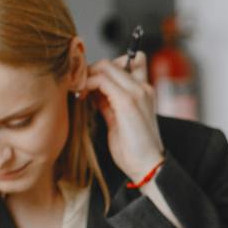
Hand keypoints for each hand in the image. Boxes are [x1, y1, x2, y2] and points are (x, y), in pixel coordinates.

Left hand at [84, 53, 163, 181]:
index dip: (105, 69)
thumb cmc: (134, 150)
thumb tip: (93, 93)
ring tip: (79, 92)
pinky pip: (101, 80)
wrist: (148, 166)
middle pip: (111, 62)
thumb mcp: (118, 121)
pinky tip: (81, 97)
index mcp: (143, 92)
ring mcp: (136, 92)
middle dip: (91, 71)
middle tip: (79, 88)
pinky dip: (87, 84)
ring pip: (105, 66)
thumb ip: (109, 104)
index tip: (91, 85)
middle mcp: (143, 87)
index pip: (126, 63)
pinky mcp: (127, 101)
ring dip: (87, 76)